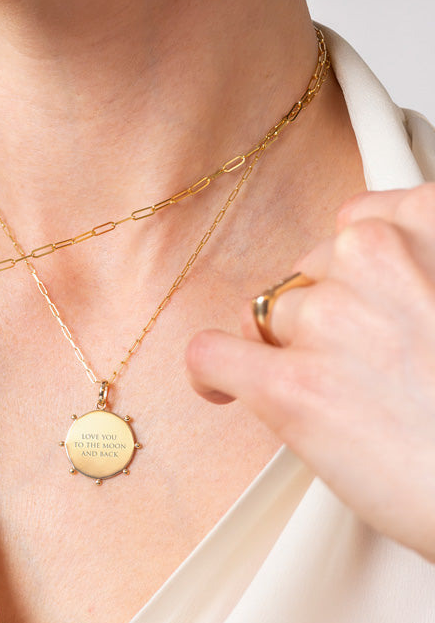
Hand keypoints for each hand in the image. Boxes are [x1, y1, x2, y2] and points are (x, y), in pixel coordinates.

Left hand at [186, 182, 434, 560]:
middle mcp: (375, 256)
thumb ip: (420, 269)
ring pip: (267, 316)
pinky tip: (224, 391)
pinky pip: (210, 356)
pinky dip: (210, 375)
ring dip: (288, 353)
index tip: (355, 300)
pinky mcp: (291, 385)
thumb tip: (351, 273)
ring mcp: (331, 319)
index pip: (354, 222)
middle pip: (307, 274)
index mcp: (430, 221)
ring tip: (342, 402)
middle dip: (321, 316)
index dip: (348, 273)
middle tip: (365, 369)